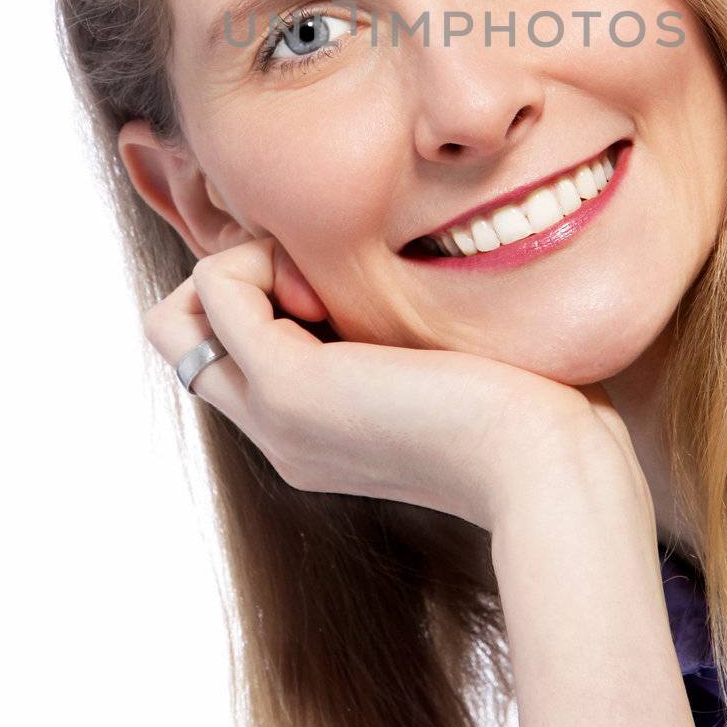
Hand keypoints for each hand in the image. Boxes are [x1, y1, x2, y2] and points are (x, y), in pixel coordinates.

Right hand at [143, 235, 604, 532]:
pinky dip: (255, 256)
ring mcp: (276, 416)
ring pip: (177, 318)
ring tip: (320, 279)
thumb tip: (384, 279)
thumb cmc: (531, 413)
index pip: (230, 354)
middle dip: (232, 277)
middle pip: (182, 340)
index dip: (261, 295)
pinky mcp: (290, 387)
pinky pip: (215, 288)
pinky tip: (326, 279)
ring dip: (239, 264)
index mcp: (313, 434)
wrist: (549, 469)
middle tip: (315, 277)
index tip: (338, 288)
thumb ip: (403, 340)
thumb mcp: (449, 368)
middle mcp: (280, 433)